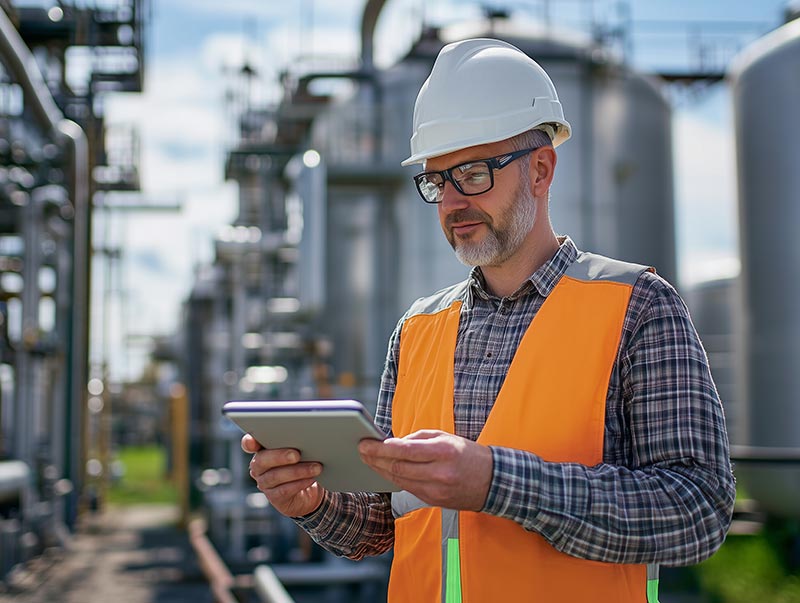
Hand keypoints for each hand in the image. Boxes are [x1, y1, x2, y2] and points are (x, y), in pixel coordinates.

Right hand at [242, 433, 324, 517]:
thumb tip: (306, 436)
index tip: (252, 442)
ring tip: (315, 467)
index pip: (248, 444)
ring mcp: (264, 483)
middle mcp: (259, 467)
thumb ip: (294, 443)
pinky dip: (299, 483)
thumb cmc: (303, 464)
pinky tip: (310, 479)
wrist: (309, 491)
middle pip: (262, 460)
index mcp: (262, 450)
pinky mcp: (274, 497)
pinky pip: (284, 490)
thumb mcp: (299, 450)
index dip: (248, 443)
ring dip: (297, 471)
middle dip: (280, 456)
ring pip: (275, 476)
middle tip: (297, 454)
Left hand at [358, 429, 491, 510]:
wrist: (493, 481)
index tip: (365, 442)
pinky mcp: (434, 501)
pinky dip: (393, 479)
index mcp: (443, 452)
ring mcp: (436, 490)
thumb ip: (418, 439)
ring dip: (380, 470)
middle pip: (397, 467)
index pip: (404, 451)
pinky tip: (384, 471)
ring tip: (367, 459)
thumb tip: (393, 443)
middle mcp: (439, 473)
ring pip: (399, 480)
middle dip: (375, 459)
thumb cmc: (468, 454)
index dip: (380, 448)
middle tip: (360, 450)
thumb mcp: (446, 437)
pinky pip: (407, 489)